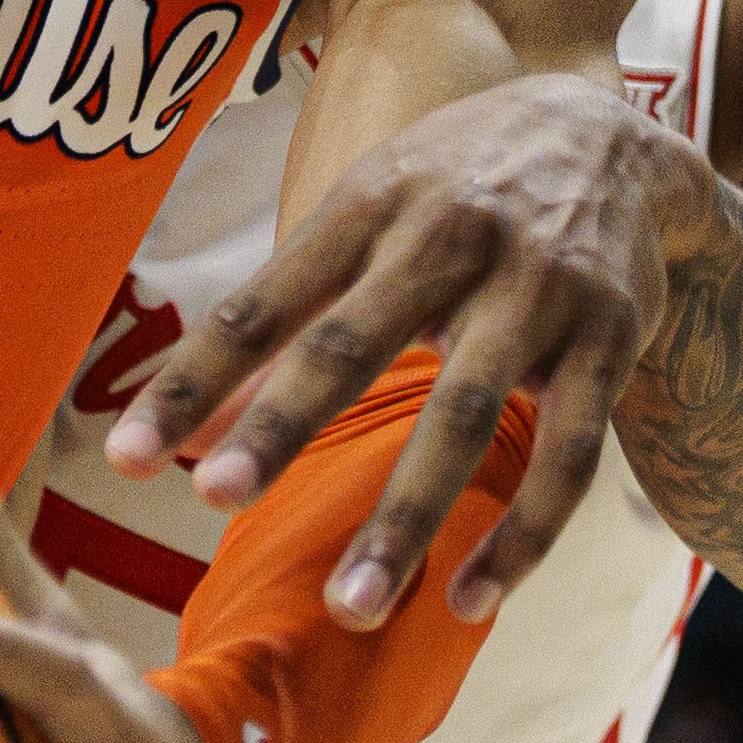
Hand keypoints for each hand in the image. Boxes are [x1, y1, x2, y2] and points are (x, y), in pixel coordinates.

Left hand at [105, 70, 681, 624]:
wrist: (615, 135)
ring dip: (407, 516)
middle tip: (213, 504)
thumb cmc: (455, 186)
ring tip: (353, 608)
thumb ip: (281, 318)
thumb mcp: (365, 216)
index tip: (128, 456)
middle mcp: (451, 235)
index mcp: (371, 202)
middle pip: (355, 342)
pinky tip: (473, 601)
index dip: (194, 377)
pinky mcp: (609, 337)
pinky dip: (523, 536)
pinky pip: (569, 454)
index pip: (265, 299)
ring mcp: (537, 287)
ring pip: (466, 414)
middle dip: (282, 425)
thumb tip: (188, 430)